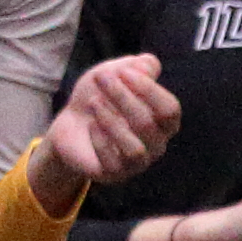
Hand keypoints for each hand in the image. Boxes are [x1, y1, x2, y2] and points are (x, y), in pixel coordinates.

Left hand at [45, 52, 177, 187]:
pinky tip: (90, 125)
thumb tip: (149, 66)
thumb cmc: (101, 96)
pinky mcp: (115, 174)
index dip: (148, 89)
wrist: (71, 123)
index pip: (170, 109)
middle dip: (122, 96)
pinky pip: (114, 162)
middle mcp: (157, 145)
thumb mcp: (116, 73)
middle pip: (148, 124)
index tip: (123, 72)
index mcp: (164, 121)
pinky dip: (100, 141)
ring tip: (94, 103)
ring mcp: (137, 163)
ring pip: (134, 149)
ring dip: (111, 121)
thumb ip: (138, 66)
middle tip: (101, 78)